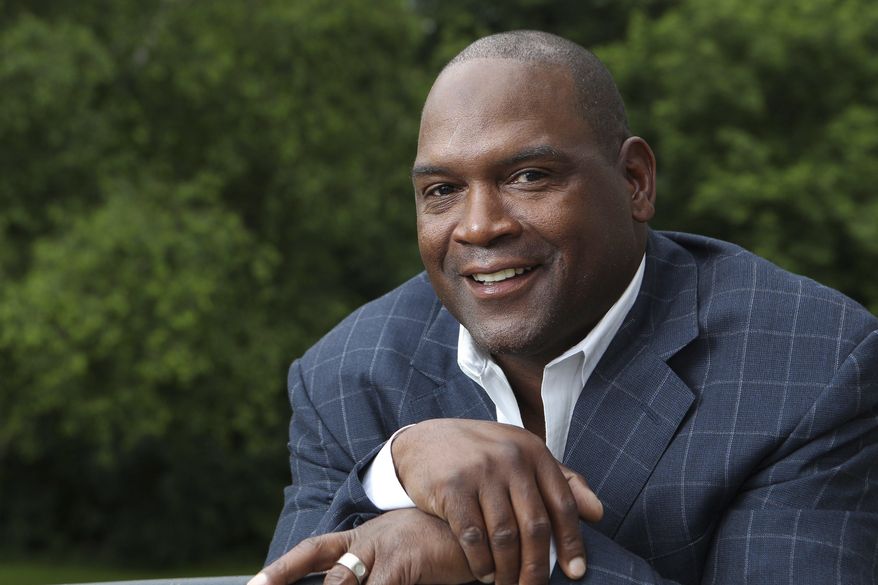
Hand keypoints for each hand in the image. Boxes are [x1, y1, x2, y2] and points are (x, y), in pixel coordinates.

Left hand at [251, 508, 474, 584]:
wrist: (477, 525)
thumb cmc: (441, 544)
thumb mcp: (403, 554)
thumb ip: (376, 572)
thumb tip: (349, 582)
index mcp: (364, 537)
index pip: (314, 551)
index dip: (281, 569)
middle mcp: (369, 541)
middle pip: (328, 575)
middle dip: (294, 583)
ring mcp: (385, 550)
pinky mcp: (404, 562)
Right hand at [392, 419, 602, 584]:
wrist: (423, 442)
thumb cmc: (480, 454)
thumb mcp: (522, 456)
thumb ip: (560, 481)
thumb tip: (598, 514)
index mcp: (533, 451)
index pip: (562, 504)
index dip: (572, 542)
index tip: (576, 573)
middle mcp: (510, 458)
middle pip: (535, 526)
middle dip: (538, 566)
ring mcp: (480, 471)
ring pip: (505, 536)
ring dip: (509, 570)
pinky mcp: (452, 486)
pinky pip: (473, 537)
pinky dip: (482, 563)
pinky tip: (485, 574)